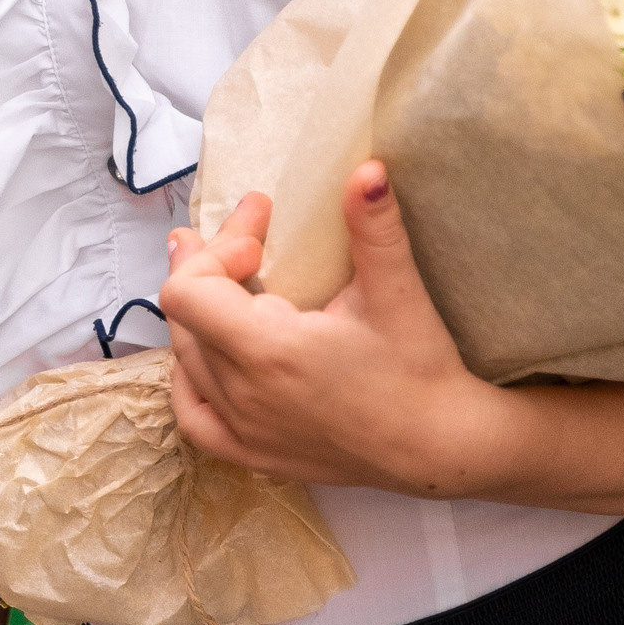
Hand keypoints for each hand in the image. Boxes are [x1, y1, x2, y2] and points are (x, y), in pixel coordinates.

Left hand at [161, 162, 517, 495]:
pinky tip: (208, 358)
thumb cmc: (419, 370)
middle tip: (248, 238)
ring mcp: (243, 429)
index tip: (262, 231)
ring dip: (199, 316)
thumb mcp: (396, 292)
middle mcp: (243, 394)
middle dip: (209, 266)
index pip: (188, 289)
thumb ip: (374, 227)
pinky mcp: (254, 454)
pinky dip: (191, 379)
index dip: (217, 248)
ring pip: (186, 361)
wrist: (439, 446)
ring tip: (226, 283)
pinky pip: (193, 417)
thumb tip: (368, 170)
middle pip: (184, 318)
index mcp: (267, 351)